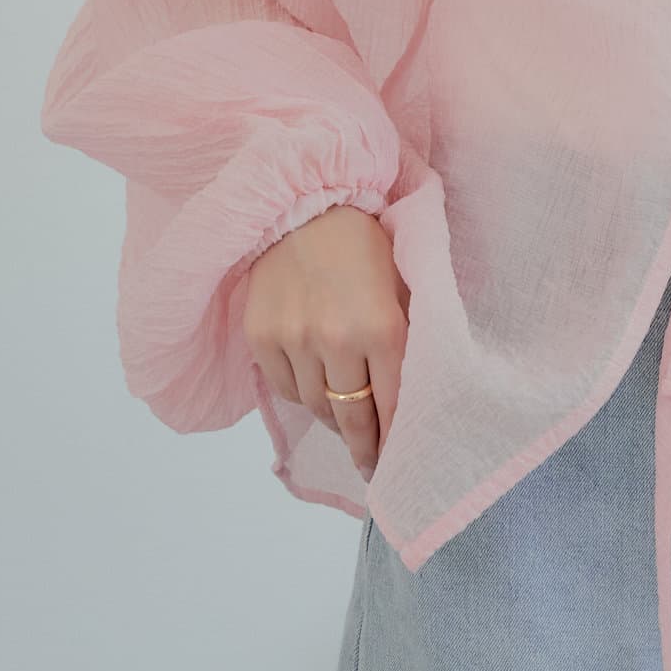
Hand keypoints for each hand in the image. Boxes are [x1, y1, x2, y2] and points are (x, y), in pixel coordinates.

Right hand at [242, 203, 409, 478]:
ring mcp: (295, 340)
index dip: (392, 441)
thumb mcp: (403, 287)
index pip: (392, 405)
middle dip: (362, 447)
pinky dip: (301, 394)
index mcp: (383, 328)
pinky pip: (285, 389)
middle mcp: (338, 340)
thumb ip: (406, 339)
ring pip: (316, 407)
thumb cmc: (366, 245)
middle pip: (351, 417)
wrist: (305, 205)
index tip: (393, 463)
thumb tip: (408, 398)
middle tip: (369, 464)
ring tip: (343, 419)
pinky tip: (314, 386)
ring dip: (332, 418)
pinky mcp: (261, 336)